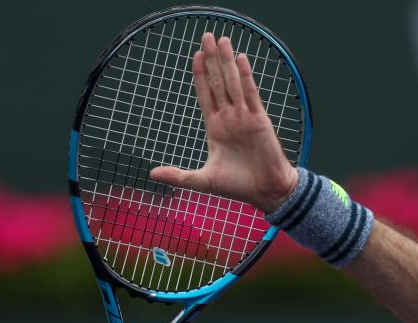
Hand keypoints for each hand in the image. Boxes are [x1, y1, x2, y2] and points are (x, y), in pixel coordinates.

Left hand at [149, 33, 297, 213]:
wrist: (266, 192)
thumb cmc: (238, 186)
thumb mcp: (203, 181)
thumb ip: (179, 176)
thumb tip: (152, 174)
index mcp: (216, 128)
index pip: (206, 94)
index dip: (200, 75)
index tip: (195, 55)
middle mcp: (229, 118)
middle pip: (218, 82)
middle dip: (212, 59)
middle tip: (207, 36)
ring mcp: (244, 117)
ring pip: (233, 83)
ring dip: (227, 61)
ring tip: (222, 39)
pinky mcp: (259, 119)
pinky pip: (250, 93)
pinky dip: (245, 76)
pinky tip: (240, 59)